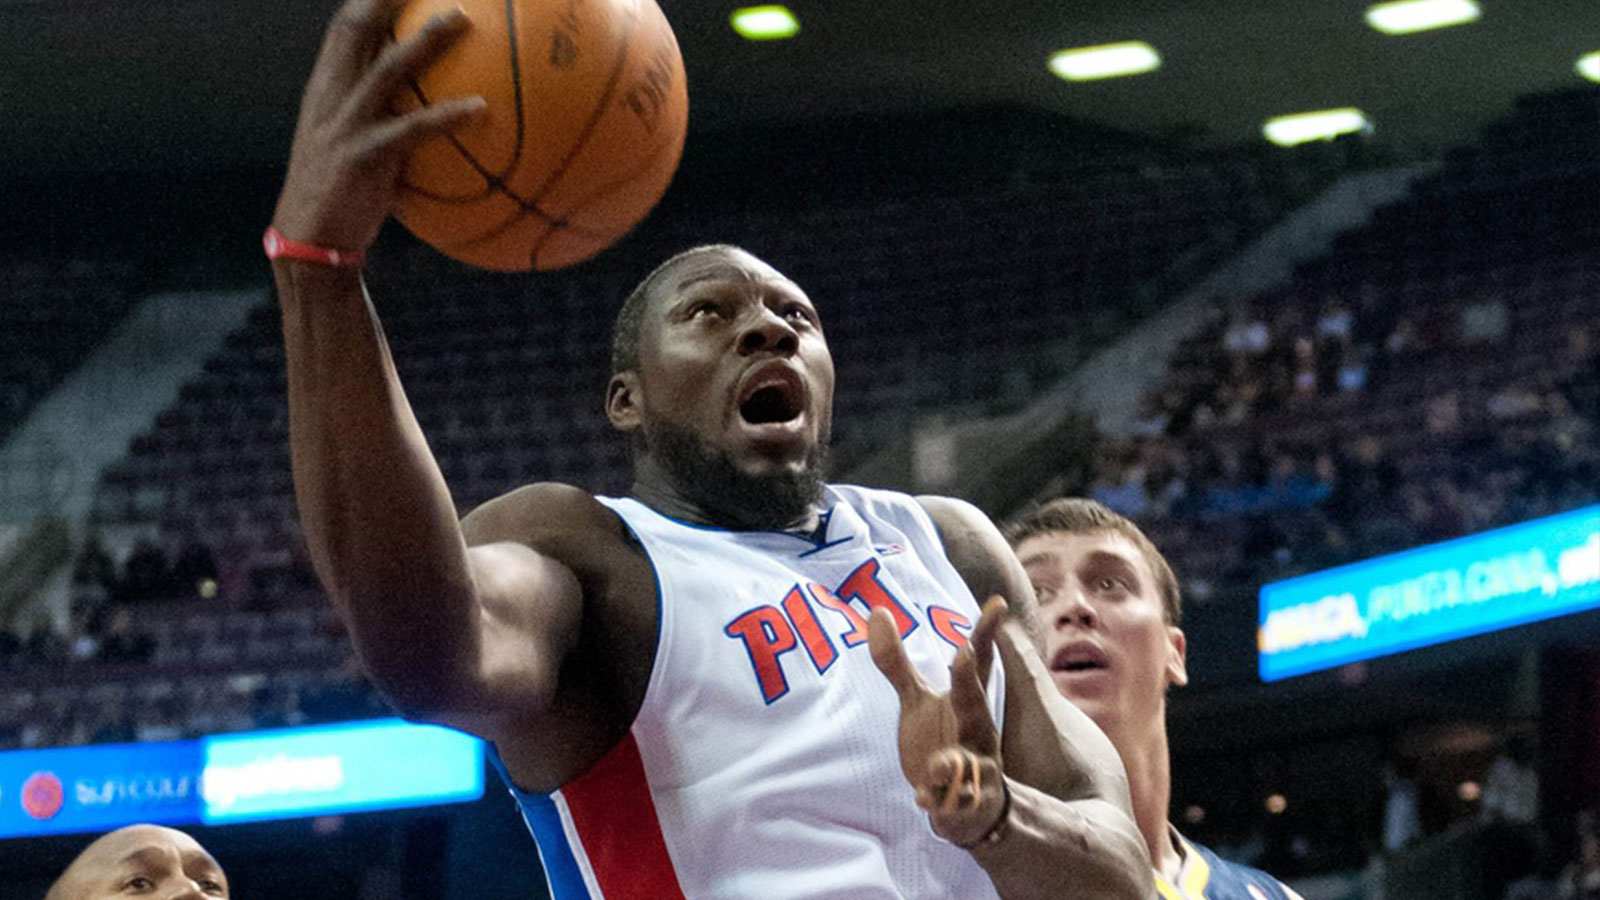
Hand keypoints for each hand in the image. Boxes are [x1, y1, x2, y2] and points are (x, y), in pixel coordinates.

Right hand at [271, 0, 486, 252]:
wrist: (310, 239)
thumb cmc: (340, 193)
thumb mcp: (349, 143)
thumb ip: (377, 116)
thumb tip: (422, 102)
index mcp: (325, 89)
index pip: (343, 28)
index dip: (369, 0)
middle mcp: (331, 96)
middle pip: (354, 29)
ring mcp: (346, 124)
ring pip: (386, 68)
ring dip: (426, 40)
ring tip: (462, 19)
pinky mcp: (364, 156)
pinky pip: (412, 129)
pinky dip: (447, 116)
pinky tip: (481, 110)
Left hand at [870, 596, 1008, 846]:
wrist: (962, 804)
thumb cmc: (942, 739)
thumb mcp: (916, 700)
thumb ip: (897, 661)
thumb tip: (876, 611)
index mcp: (970, 703)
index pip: (980, 664)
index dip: (986, 633)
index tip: (996, 603)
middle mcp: (978, 732)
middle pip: (976, 705)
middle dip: (969, 682)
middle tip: (964, 652)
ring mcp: (972, 768)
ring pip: (966, 762)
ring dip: (951, 761)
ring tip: (938, 762)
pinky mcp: (960, 801)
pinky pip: (949, 802)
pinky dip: (936, 800)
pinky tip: (921, 800)